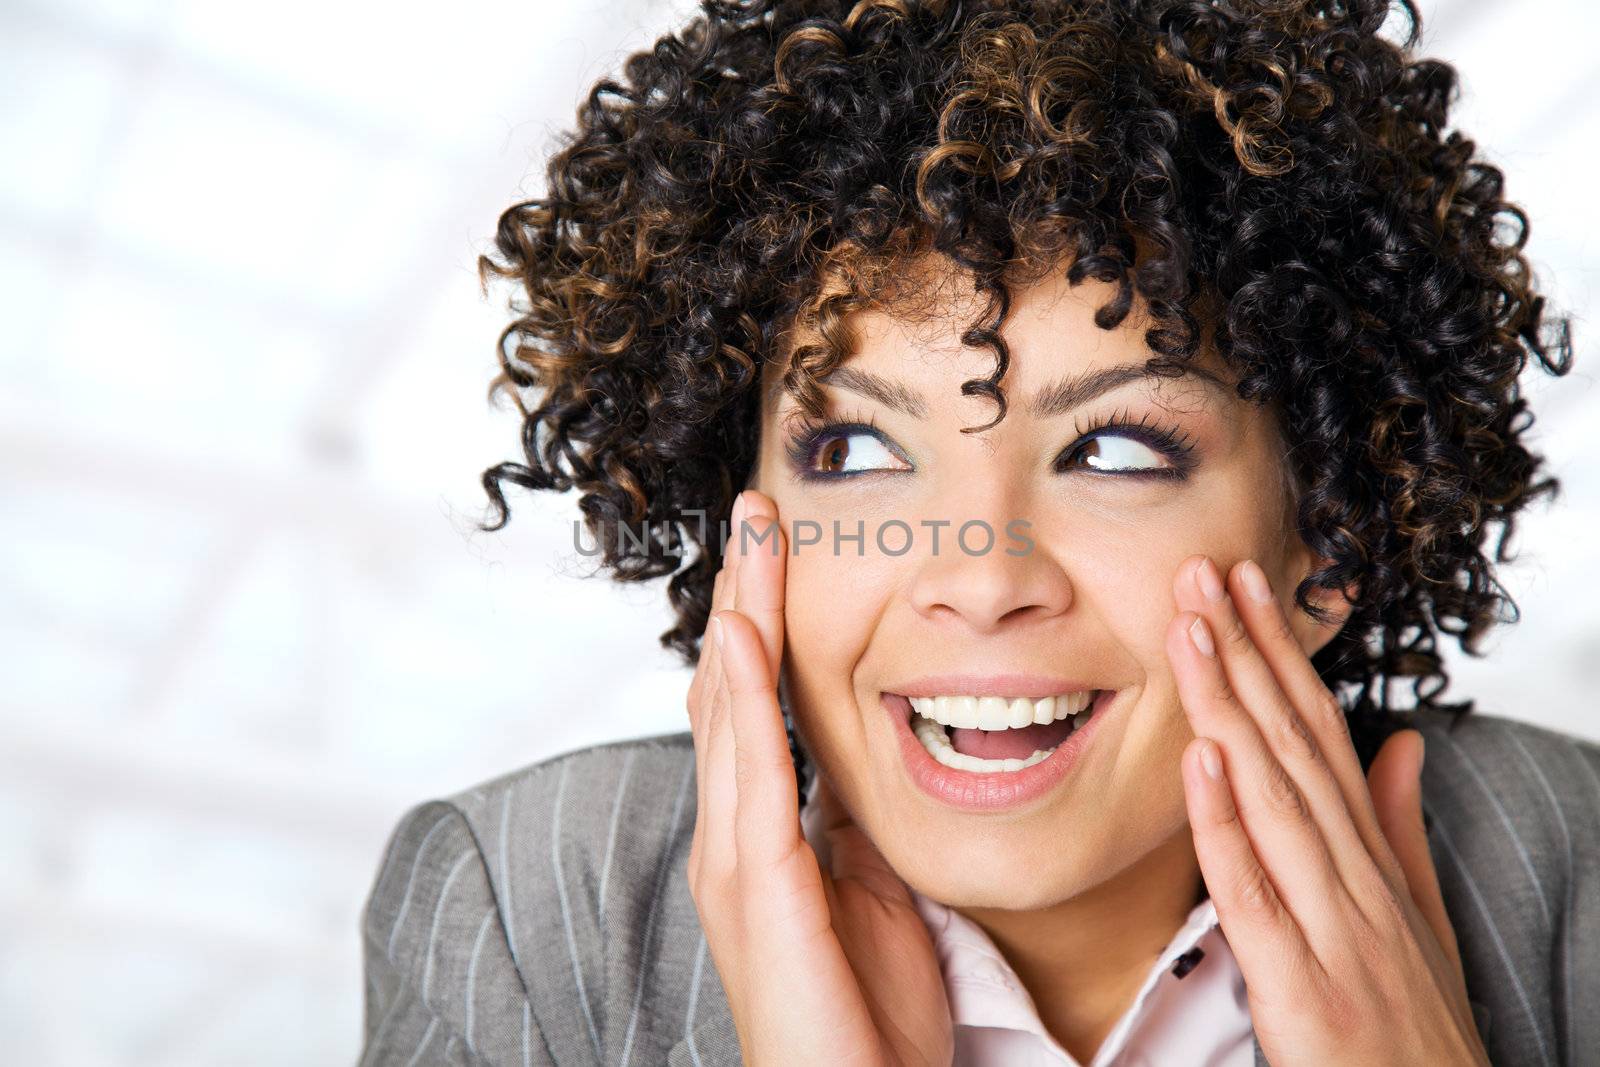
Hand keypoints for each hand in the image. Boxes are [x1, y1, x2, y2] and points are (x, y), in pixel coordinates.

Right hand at [685, 488, 952, 1066]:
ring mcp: (735, 861)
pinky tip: (742, 634)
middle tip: (758, 513)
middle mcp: (733, 838)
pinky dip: (743, 696)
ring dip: (741, 619)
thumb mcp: (870, 895)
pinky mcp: (757, 888)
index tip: (778, 549)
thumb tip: (860, 770)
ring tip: (752, 540)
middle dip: (742, 597)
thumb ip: (852, 828)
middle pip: (729, 691)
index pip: (753, 707)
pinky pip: (751, 774)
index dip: (759, 625)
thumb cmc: (865, 1017)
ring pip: (731, 712)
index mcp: (760, 838)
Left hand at [1166, 554, 1488, 1066]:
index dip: (1282, 656)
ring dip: (1231, 709)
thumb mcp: (1421, 923)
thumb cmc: (1420, 1032)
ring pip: (1272, 798)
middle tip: (1204, 570)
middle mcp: (1355, 879)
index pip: (1321, 734)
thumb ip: (1400, 832)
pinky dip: (1225, 826)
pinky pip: (1254, 894)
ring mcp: (1332, 929)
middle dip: (1247, 653)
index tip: (1247, 585)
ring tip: (1193, 630)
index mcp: (1370, 859)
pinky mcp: (1303, 987)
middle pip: (1294, 746)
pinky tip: (1198, 761)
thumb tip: (1396, 743)